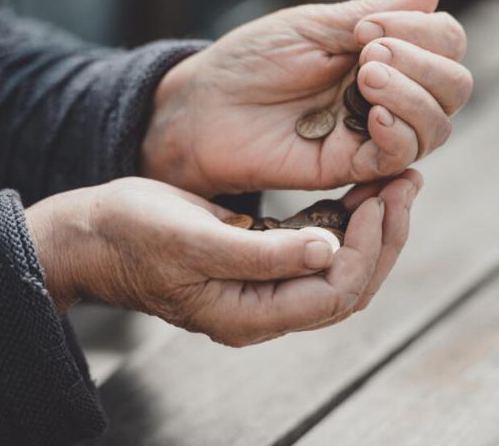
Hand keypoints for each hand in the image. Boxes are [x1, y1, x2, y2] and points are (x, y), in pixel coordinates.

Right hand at [23, 174, 420, 346]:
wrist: (92, 234)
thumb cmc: (131, 233)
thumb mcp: (191, 238)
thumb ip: (260, 253)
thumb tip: (327, 251)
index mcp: (248, 315)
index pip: (333, 294)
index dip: (365, 249)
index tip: (381, 197)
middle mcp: (264, 311)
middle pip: (349, 288)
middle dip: (383, 238)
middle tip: (406, 185)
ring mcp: (264, 291)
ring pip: (340, 272)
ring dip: (372, 231)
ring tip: (396, 184)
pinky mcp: (262, 266)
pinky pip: (319, 253)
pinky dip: (345, 225)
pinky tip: (360, 192)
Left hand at [142, 0, 470, 196]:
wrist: (205, 108)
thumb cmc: (252, 62)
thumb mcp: (314, 26)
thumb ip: (377, 13)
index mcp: (386, 55)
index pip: (446, 44)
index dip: (425, 32)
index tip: (369, 26)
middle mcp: (390, 96)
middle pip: (455, 88)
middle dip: (425, 65)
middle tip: (370, 54)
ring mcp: (374, 133)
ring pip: (437, 126)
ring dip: (413, 97)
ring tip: (366, 78)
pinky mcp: (353, 168)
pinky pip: (400, 159)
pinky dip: (398, 133)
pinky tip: (373, 114)